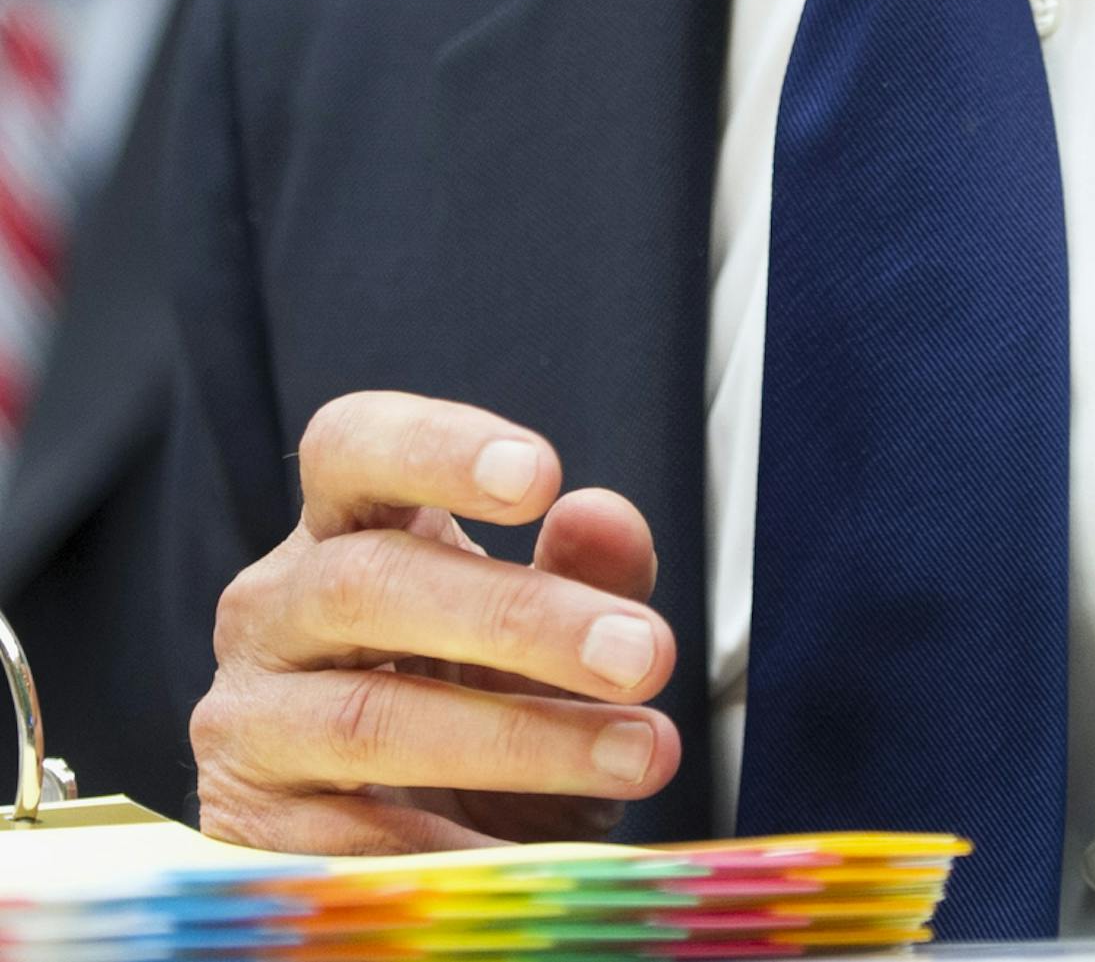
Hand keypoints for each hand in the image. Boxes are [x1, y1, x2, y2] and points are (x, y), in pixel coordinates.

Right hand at [193, 392, 680, 853]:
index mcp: (343, 525)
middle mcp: (275, 608)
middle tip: (643, 653)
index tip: (542, 475)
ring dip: (517, 739)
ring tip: (634, 753)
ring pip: (369, 716)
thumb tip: (606, 515)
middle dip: (518, 617)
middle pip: (368, 581)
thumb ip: (588, 572)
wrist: (414, 849)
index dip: (437, 447)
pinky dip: (457, 848)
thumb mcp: (549, 637)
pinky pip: (351, 842)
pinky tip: (535, 854)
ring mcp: (249, 720)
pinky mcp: (245, 831)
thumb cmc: (479, 703)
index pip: (353, 446)